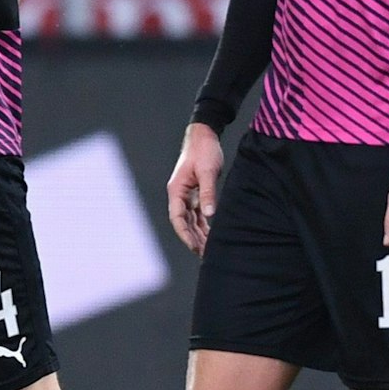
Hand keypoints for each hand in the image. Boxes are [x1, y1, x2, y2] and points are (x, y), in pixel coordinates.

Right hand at [166, 124, 224, 255]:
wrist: (204, 135)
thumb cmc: (204, 150)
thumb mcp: (207, 171)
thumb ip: (208, 193)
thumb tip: (209, 215)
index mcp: (177, 190)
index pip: (177, 217)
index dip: (184, 234)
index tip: (194, 246)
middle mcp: (179, 194)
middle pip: (184, 222)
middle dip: (193, 238)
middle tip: (204, 254)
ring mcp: (187, 194)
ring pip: (191, 220)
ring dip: (198, 234)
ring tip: (208, 249)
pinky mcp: (196, 192)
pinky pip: (198, 214)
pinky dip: (203, 225)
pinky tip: (211, 235)